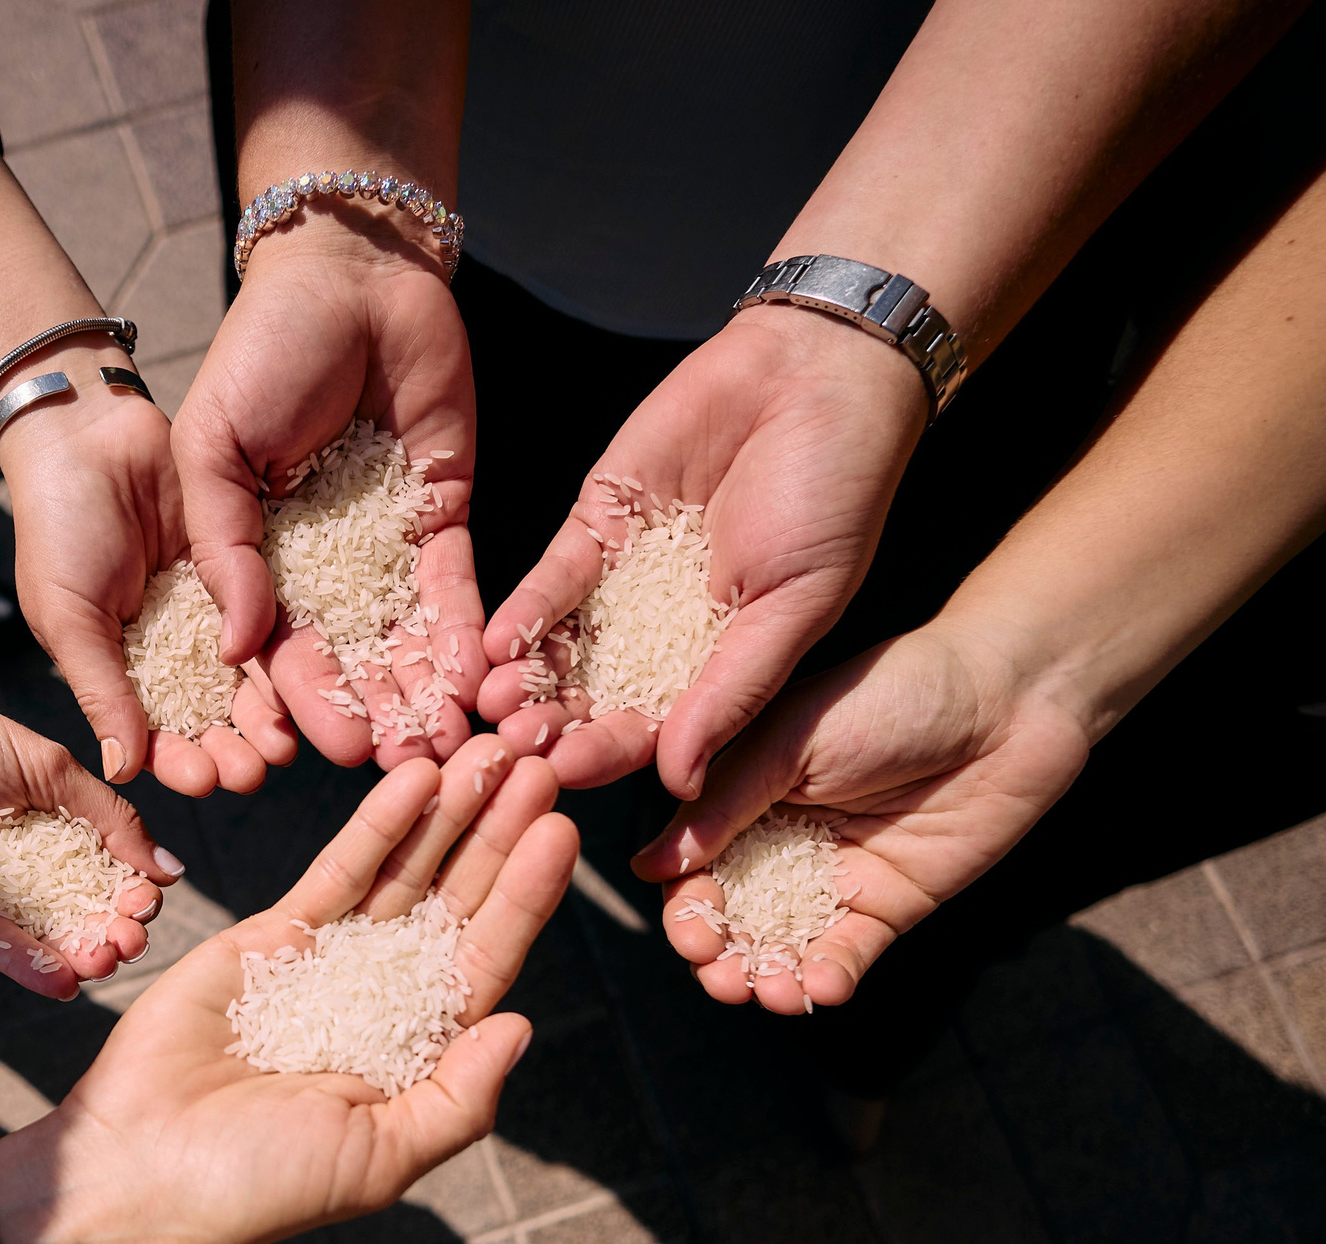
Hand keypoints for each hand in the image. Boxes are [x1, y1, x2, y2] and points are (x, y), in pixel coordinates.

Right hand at [0, 356, 296, 796]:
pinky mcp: (243, 570)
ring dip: (265, 715)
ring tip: (285, 744)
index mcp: (121, 668)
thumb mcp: (69, 616)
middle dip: (231, 750)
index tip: (203, 780)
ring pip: (245, 678)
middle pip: (210, 715)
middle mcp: (171, 650)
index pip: (155, 733)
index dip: (180, 761)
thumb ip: (100, 689)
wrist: (89, 435)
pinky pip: (271, 618)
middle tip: (255, 773)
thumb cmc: (58, 528)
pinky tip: (305, 681)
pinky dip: (286, 654)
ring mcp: (210, 612)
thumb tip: (122, 772)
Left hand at [0, 648, 181, 997]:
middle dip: (113, 931)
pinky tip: (64, 979)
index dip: (132, 892)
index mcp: (50, 821)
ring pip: (40, 938)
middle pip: (80, 912)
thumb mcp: (42, 766)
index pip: (107, 869)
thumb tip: (169, 869)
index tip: (147, 902)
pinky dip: (27, 965)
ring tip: (104, 961)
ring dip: (79, 955)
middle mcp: (19, 863)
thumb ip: (107, 817)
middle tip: (129, 940)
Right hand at [55, 733, 577, 1243]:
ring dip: (449, 813)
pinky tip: (417, 779)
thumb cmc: (258, 1186)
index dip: (526, 896)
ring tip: (492, 750)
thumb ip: (456, 1097)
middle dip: (499, 834)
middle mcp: (383, 999)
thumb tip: (522, 1025)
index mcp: (417, 1053)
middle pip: (456, 902)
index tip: (561, 833)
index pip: (485, 959)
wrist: (142, 1167)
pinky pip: (338, 871)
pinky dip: (379, 827)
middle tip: (541, 760)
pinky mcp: (271, 935)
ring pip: (405, 873)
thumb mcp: (379, 1159)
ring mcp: (329, 960)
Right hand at [173, 223, 483, 770]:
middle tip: (395, 769)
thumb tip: (233, 648)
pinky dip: (466, 632)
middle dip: (369, 713)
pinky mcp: (443, 512)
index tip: (303, 753)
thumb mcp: (211, 450)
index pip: (271, 647)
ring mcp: (385, 542)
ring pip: (405, 635)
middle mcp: (320, 564)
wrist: (346, 271)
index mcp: (252, 555)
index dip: (290, 701)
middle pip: (346, 656)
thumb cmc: (260, 351)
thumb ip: (223, 548)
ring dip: (422, 691)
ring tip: (444, 746)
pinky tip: (478, 677)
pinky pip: (456, 585)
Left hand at [479, 306, 927, 795]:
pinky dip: (527, 610)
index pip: (655, 727)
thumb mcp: (793, 608)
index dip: (610, 751)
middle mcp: (666, 633)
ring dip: (528, 677)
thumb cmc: (835, 496)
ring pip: (565, 644)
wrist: (816, 377)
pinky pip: (553, 578)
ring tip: (491, 705)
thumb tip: (680, 783)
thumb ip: (731, 691)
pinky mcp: (596, 523)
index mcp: (720, 663)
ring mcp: (625, 579)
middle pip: (597, 694)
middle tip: (512, 746)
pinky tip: (498, 641)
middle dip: (553, 722)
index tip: (567, 772)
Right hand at [629, 622, 1090, 1013]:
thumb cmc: (890, 695)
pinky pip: (848, 953)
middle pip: (731, 916)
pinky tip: (820, 989)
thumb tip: (648, 867)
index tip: (690, 931)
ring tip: (767, 991)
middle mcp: (781, 842)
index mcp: (744, 797)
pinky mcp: (891, 905)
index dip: (686, 906)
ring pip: (783, 946)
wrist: (1003, 701)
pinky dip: (828, 978)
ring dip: (767, 978)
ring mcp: (835, 877)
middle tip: (721, 975)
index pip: (695, 867)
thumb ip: (723, 807)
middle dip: (719, 955)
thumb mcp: (788, 743)